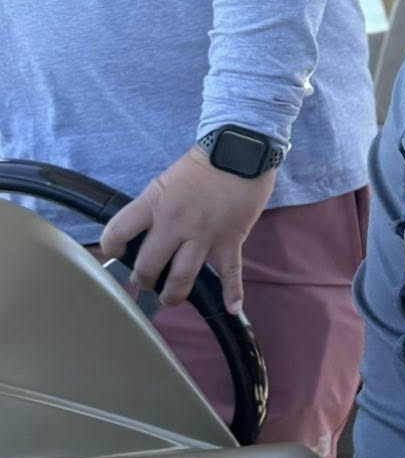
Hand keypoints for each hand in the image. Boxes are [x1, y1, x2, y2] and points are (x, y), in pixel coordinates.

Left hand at [100, 146, 276, 310]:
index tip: (116, 254)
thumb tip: (146, 232)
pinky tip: (232, 308)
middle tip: (147, 281)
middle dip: (144, 280)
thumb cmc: (203, 162)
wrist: (240, 150)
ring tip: (170, 297)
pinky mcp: (231, 241)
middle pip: (149, 265)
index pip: (118, 232)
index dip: (111, 248)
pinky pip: (230, 272)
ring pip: (182, 277)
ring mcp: (204, 236)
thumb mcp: (166, 180)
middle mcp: (175, 224)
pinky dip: (232, 292)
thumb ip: (154, 207)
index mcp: (154, 204)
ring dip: (173, 294)